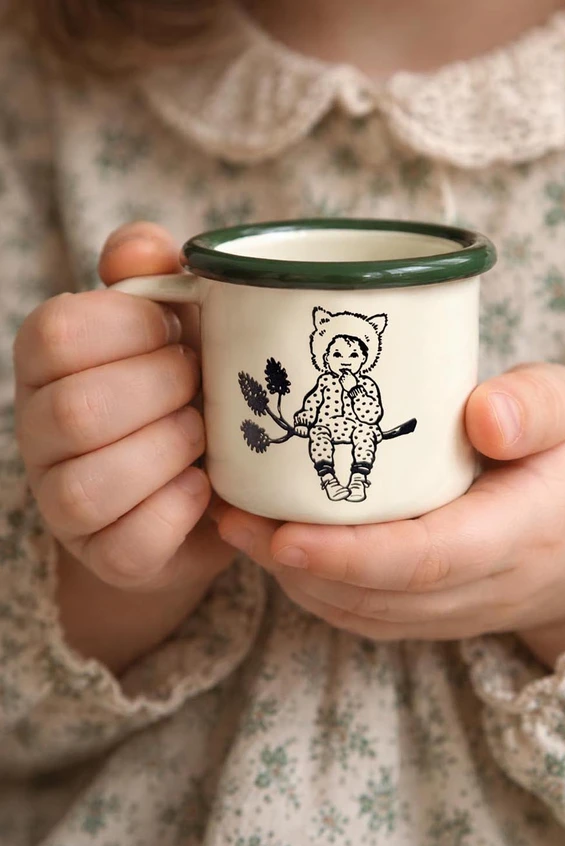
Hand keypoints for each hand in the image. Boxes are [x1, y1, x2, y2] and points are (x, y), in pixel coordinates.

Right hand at [14, 222, 233, 672]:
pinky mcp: (108, 557)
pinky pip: (131, 542)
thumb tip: (144, 247)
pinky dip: (180, 508)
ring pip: (90, 486)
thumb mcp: (173, 324)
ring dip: (169, 450)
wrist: (197, 482)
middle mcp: (40, 434)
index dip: (130, 326)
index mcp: (47, 363)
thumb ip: (154, 277)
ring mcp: (64, 505)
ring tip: (203, 435)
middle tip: (199, 385)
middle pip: (76, 411)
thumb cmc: (182, 389)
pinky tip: (203, 484)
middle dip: (161, 391)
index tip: (176, 330)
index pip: (56, 333)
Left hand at [216, 363, 564, 667]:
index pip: (427, 559)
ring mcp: (455, 609)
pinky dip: (316, 588)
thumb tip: (482, 414)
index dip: (350, 554)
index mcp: (520, 535)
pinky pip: (367, 615)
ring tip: (238, 526)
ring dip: (295, 579)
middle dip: (297, 566)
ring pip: (363, 613)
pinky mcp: (433, 612)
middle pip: (378, 594)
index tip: (282, 533)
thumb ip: (538, 406)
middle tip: (231, 516)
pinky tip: (277, 547)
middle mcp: (482, 587)